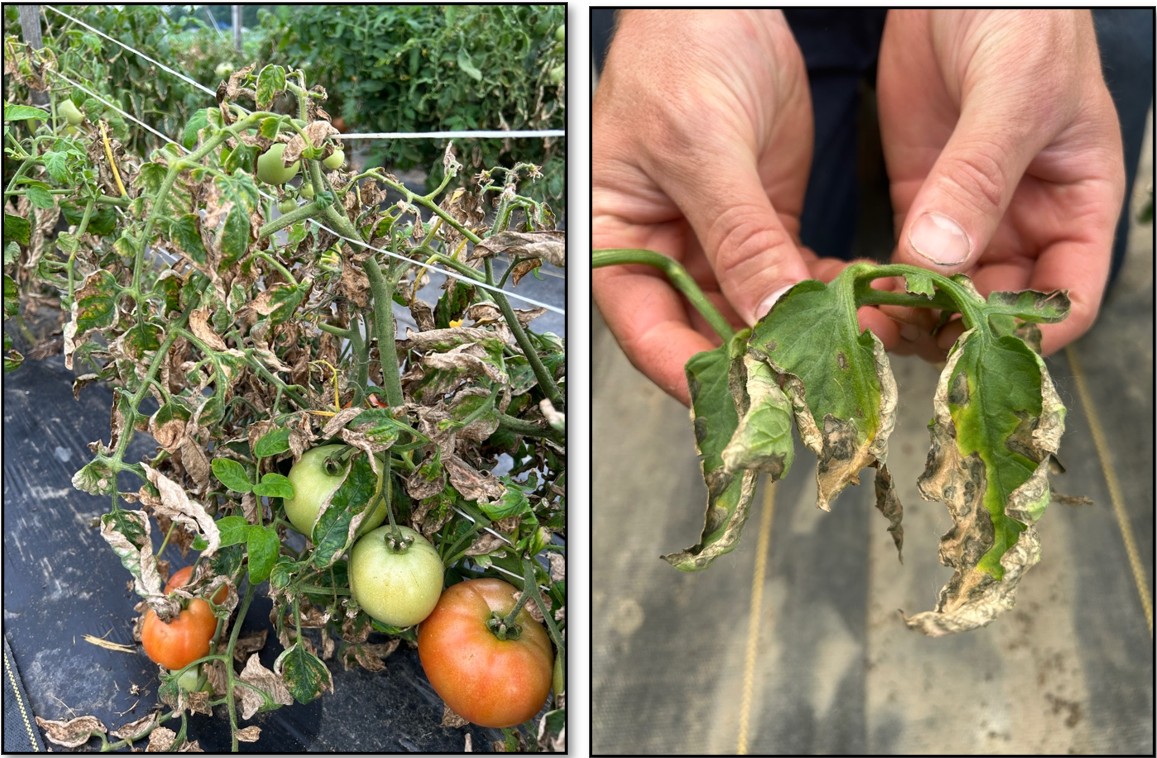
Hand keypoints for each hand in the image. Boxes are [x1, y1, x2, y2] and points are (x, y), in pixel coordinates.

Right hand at [592, 10, 813, 404]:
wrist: (720, 5)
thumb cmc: (677, 58)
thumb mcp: (702, 147)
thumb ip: (737, 235)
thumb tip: (766, 317)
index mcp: (619, 243)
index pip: (647, 331)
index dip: (691, 373)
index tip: (746, 403)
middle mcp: (664, 254)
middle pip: (704, 332)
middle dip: (759, 361)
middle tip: (814, 387)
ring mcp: (715, 244)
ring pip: (755, 314)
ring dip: (800, 333)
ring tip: (849, 348)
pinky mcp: (763, 227)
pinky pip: (791, 279)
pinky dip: (824, 296)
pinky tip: (859, 305)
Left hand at [876, 9, 1124, 359]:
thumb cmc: (1020, 19)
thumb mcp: (1014, 91)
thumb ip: (980, 174)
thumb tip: (944, 257)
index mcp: (1076, 205)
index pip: (1068, 298)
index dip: (1029, 334)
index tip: (972, 344)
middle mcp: (1025, 221)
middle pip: (997, 308)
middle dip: (954, 330)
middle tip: (898, 337)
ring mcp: (967, 214)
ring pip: (945, 291)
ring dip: (910, 313)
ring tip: (867, 320)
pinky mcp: (917, 198)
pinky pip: (902, 258)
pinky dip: (882, 281)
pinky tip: (854, 290)